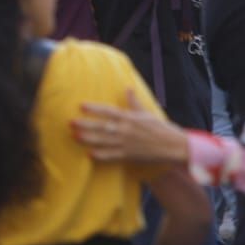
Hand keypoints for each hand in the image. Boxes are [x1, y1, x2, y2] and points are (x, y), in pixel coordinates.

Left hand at [72, 91, 189, 164]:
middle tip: (70, 122)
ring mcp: (126, 144)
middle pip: (101, 126)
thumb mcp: (147, 113)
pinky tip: (90, 155)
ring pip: (103, 141)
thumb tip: (128, 87)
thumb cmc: (161, 128)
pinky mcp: (129, 156)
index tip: (81, 106)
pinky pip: (112, 156)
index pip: (108, 111)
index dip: (94, 108)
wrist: (174, 147)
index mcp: (129, 118)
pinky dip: (101, 156)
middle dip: (84, 124)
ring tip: (74, 136)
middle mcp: (126, 130)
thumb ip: (134, 102)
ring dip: (88, 139)